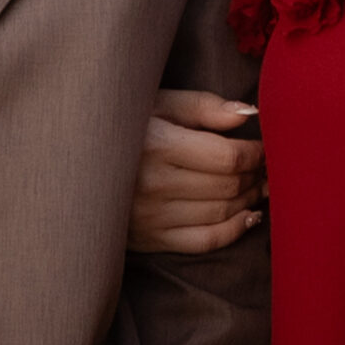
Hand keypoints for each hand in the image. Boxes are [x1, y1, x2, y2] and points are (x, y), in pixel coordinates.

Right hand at [127, 89, 264, 253]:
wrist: (76, 166)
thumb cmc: (122, 127)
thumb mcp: (157, 103)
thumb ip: (204, 107)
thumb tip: (249, 115)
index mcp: (158, 144)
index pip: (227, 157)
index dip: (256, 153)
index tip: (266, 145)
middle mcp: (155, 184)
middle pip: (228, 185)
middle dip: (256, 175)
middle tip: (268, 166)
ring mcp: (153, 216)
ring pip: (221, 213)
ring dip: (250, 199)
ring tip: (260, 185)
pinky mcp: (152, 238)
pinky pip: (205, 241)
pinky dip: (234, 230)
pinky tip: (248, 215)